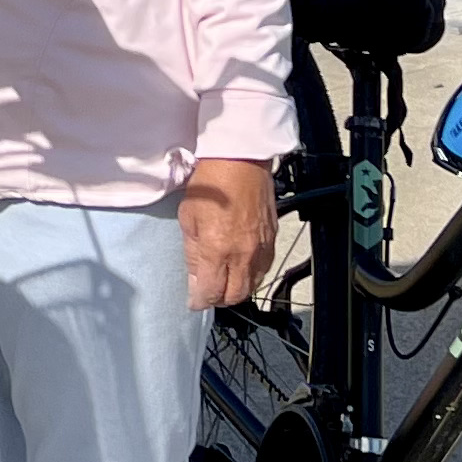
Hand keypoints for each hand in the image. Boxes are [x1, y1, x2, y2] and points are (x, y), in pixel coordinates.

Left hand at [182, 158, 274, 310]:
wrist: (241, 159)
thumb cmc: (211, 182)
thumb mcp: (188, 217)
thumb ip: (192, 253)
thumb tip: (194, 278)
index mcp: (217, 249)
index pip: (210, 292)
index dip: (199, 301)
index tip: (193, 301)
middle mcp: (243, 254)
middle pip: (234, 296)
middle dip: (219, 299)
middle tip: (207, 293)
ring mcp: (261, 248)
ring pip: (252, 285)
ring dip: (237, 289)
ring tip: (223, 282)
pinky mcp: (272, 239)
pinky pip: (264, 269)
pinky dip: (252, 275)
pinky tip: (241, 268)